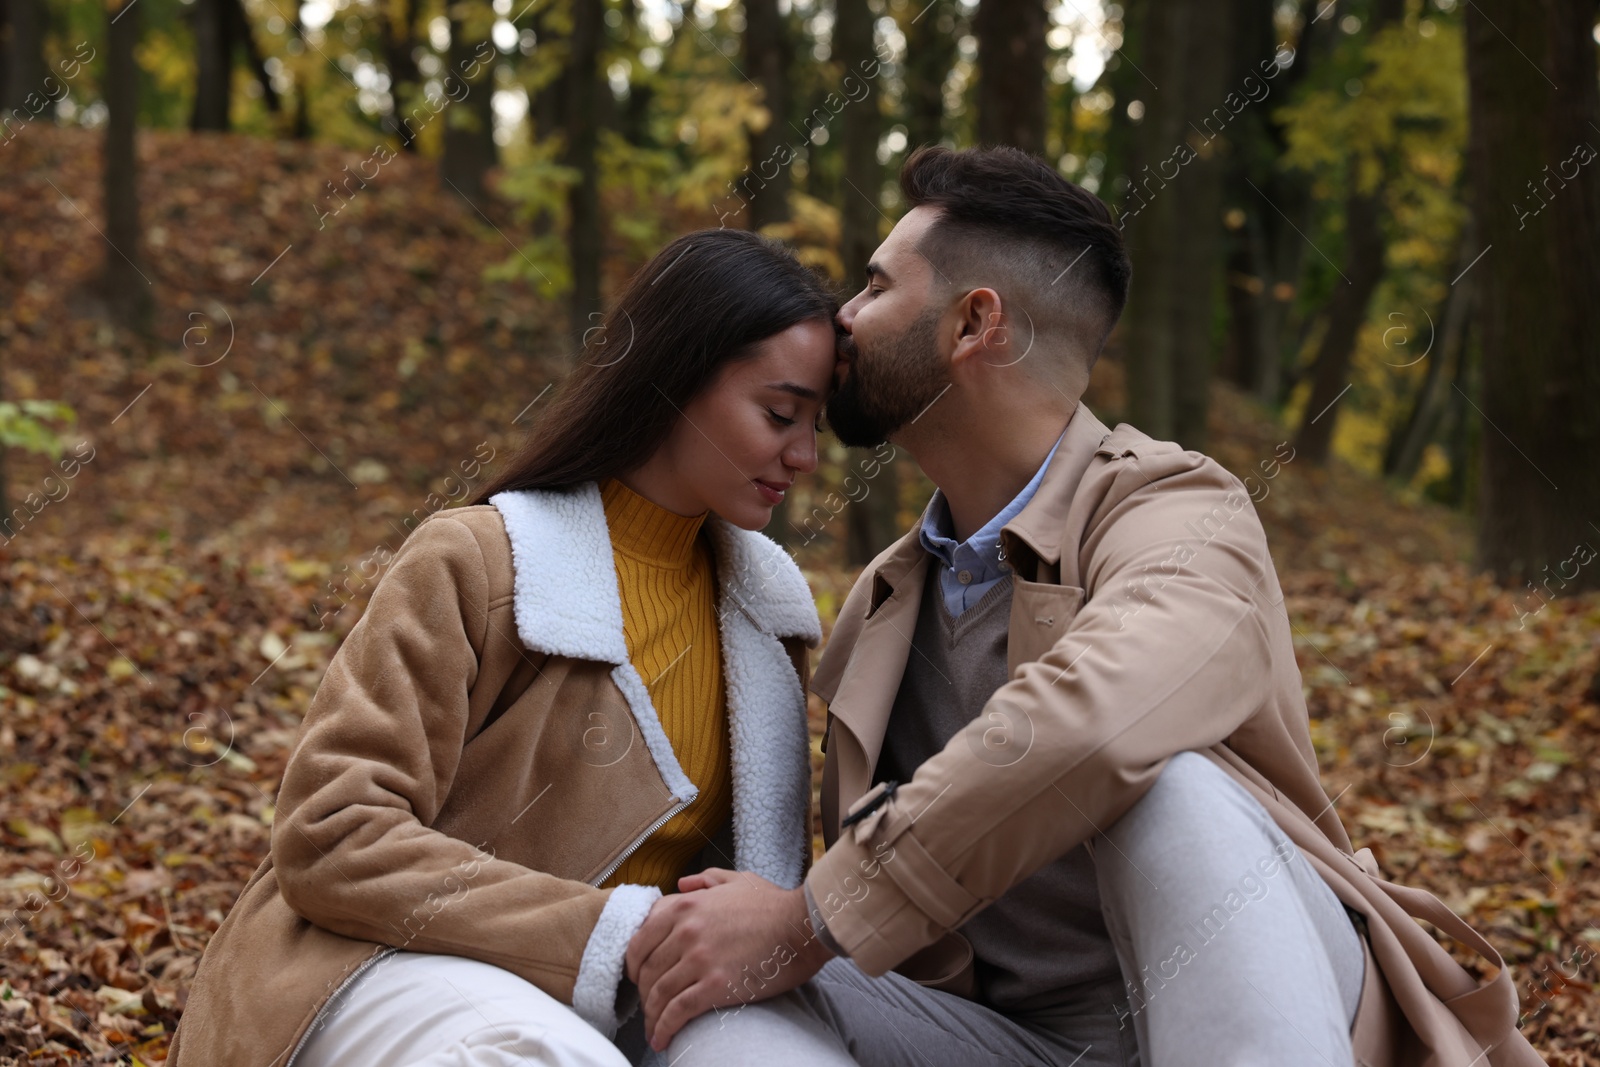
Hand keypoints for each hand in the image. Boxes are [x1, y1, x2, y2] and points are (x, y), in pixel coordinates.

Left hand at [625, 868, 832, 1050]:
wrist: (803, 926)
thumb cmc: (774, 904)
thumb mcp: (737, 880)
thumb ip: (706, 880)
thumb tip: (681, 883)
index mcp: (685, 906)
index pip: (639, 941)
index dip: (634, 965)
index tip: (638, 977)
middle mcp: (685, 931)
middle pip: (647, 970)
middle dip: (644, 993)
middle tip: (650, 1005)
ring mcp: (699, 959)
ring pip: (659, 993)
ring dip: (652, 1016)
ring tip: (655, 1029)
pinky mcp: (715, 986)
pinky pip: (678, 1011)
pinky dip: (664, 1028)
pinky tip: (662, 1038)